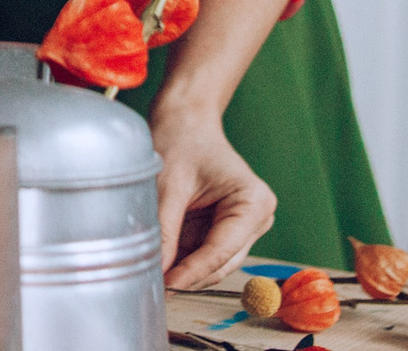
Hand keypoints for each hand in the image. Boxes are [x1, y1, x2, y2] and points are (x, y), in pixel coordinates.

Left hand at [150, 106, 277, 289]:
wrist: (184, 120)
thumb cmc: (181, 140)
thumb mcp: (168, 183)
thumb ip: (164, 228)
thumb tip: (156, 270)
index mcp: (254, 202)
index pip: (223, 249)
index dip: (194, 270)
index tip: (168, 284)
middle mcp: (256, 218)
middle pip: (221, 262)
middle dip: (188, 275)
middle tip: (153, 287)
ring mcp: (242, 227)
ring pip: (213, 264)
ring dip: (185, 272)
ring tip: (152, 276)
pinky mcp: (224, 230)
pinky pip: (203, 255)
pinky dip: (183, 261)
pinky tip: (159, 263)